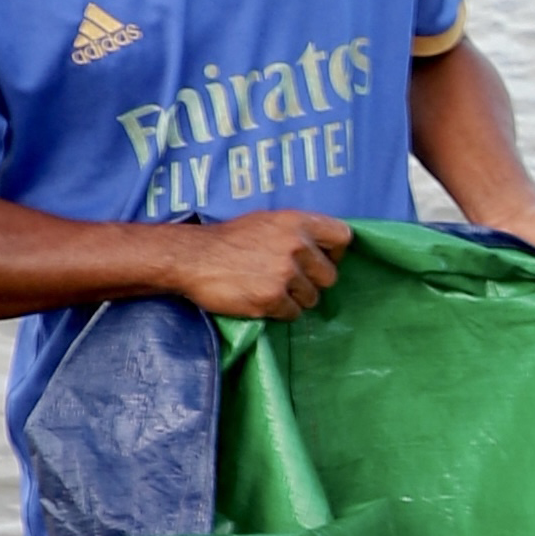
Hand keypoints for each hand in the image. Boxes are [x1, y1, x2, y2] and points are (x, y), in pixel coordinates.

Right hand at [169, 209, 353, 320]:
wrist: (192, 257)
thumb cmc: (229, 240)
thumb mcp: (266, 222)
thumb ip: (297, 232)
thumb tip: (323, 250)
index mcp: (297, 222)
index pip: (343, 237)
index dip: (334, 253)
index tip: (319, 260)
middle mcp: (296, 245)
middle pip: (329, 276)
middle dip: (312, 282)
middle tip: (288, 280)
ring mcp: (285, 273)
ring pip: (312, 298)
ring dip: (294, 298)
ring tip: (268, 288)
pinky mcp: (272, 298)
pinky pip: (292, 314)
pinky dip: (278, 311)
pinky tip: (259, 299)